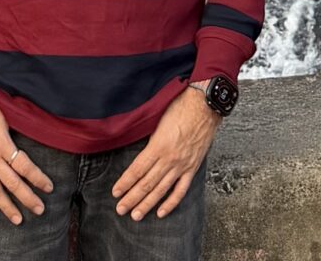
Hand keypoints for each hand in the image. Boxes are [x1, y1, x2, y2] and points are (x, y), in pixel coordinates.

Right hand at [0, 89, 54, 223]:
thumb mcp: (3, 112)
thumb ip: (13, 130)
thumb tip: (28, 135)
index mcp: (2, 143)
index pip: (25, 166)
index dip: (38, 178)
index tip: (48, 187)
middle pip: (13, 183)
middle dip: (28, 198)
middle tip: (39, 209)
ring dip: (8, 207)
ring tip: (18, 219)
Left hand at [111, 87, 218, 220]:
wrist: (205, 105)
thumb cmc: (181, 106)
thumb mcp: (158, 118)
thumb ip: (149, 138)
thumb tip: (137, 150)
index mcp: (158, 145)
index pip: (137, 169)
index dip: (125, 182)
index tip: (116, 192)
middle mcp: (169, 159)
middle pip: (146, 183)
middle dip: (132, 198)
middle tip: (120, 209)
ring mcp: (181, 165)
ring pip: (161, 190)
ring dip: (147, 204)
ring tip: (136, 215)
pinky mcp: (192, 168)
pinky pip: (181, 190)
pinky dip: (171, 203)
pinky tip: (161, 212)